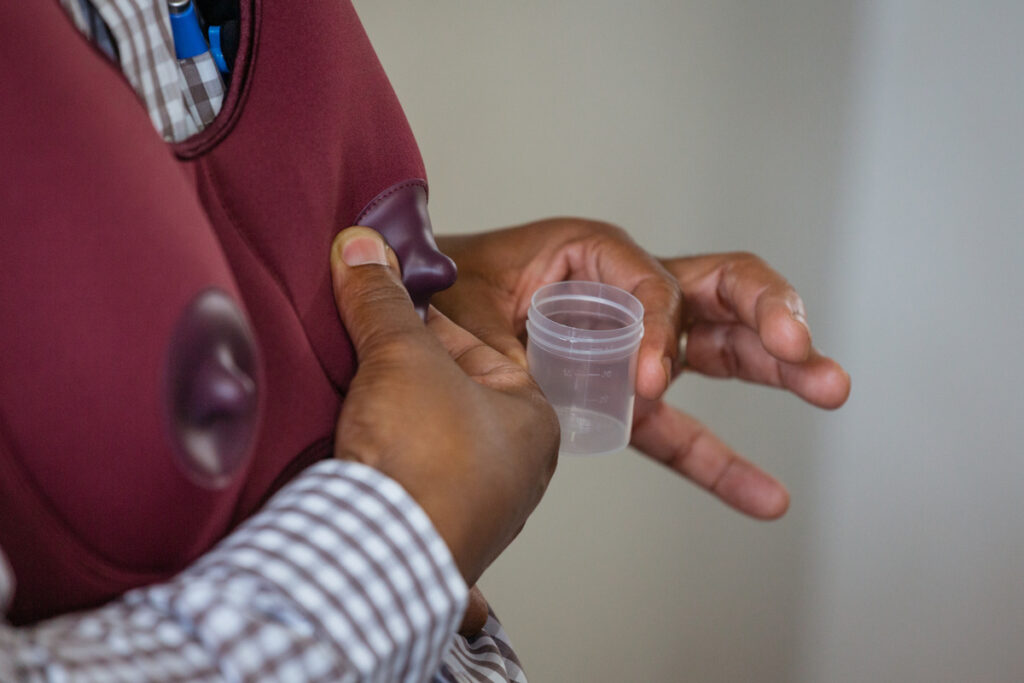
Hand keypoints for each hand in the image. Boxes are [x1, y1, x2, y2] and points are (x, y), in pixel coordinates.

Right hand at [329, 227, 559, 585]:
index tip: (382, 309)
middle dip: (403, 376)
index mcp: (533, 421)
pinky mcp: (436, 543)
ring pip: (430, 447)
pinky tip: (361, 463)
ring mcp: (479, 513)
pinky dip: (386, 474)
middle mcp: (516, 472)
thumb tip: (361, 247)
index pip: (476, 349)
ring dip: (391, 426)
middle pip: (451, 398)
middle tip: (360, 356)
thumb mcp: (400, 355)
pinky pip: (410, 492)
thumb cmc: (422, 456)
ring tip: (352, 406)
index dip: (421, 324)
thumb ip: (382, 299)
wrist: (379, 557)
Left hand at [434, 218, 850, 518]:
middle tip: (801, 350)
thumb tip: (439, 295)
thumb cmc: (439, 302)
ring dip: (778, 368)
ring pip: (721, 351)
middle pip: (718, 290)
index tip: (647, 382)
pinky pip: (681, 431)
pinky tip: (766, 497)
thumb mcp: (458, 297)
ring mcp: (635, 348)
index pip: (652, 282)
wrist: (423, 337)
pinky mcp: (627, 400)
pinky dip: (721, 462)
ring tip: (831, 388)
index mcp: (588, 256)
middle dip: (767, 314)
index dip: (660, 328)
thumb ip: (469, 302)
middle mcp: (624, 293)